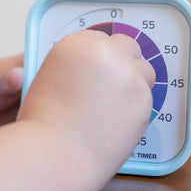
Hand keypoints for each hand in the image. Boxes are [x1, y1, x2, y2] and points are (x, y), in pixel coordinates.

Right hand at [17, 30, 154, 177]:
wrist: (56, 152)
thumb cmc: (44, 123)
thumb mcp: (49, 80)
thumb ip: (75, 68)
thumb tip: (93, 72)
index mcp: (76, 44)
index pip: (100, 38)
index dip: (101, 57)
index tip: (100, 70)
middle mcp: (104, 52)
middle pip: (127, 46)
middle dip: (123, 63)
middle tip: (112, 86)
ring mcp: (127, 74)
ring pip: (144, 70)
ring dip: (134, 83)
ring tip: (115, 107)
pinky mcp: (143, 98)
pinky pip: (147, 96)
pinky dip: (136, 108)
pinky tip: (117, 122)